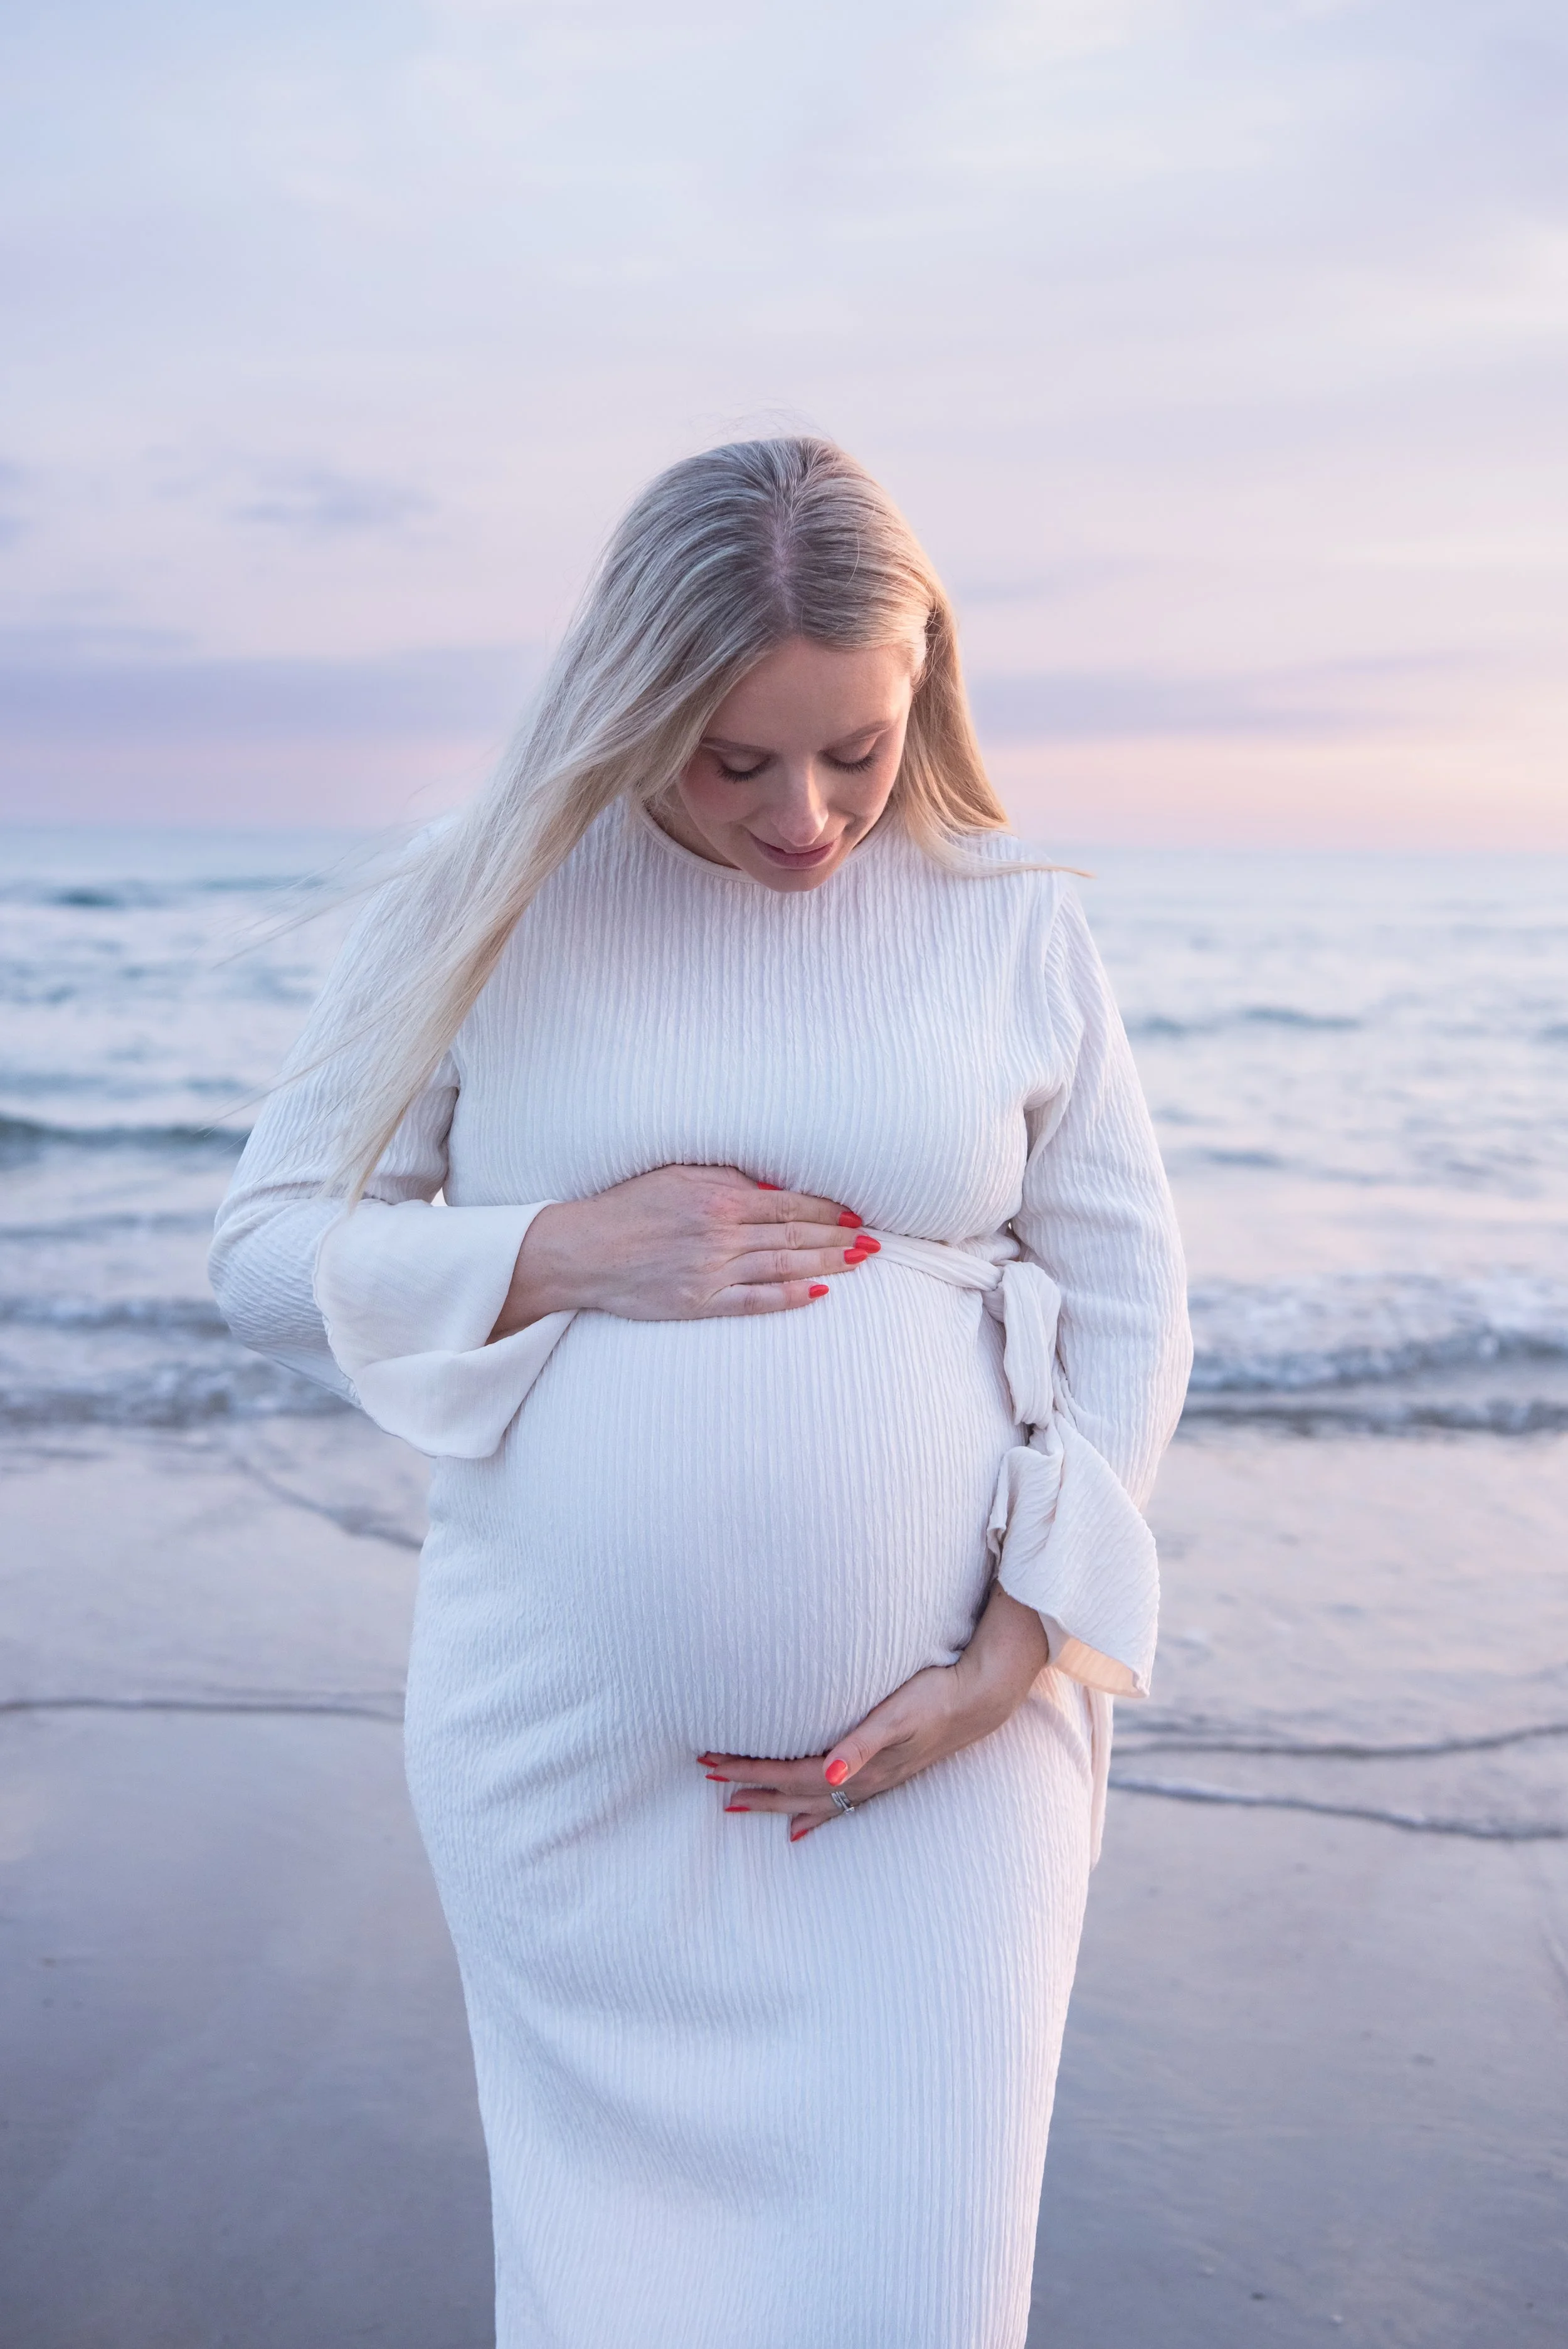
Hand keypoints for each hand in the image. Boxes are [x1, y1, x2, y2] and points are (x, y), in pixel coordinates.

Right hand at [489, 1164, 876, 1336]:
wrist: (582, 1251)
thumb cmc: (626, 1206)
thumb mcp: (676, 1174)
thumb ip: (727, 1177)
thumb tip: (774, 1185)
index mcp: (719, 1199)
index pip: (789, 1203)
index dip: (828, 1208)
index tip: (855, 1212)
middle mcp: (722, 1235)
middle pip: (795, 1235)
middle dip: (840, 1237)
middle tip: (875, 1240)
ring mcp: (712, 1272)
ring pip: (784, 1266)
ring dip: (827, 1263)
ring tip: (860, 1262)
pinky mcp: (699, 1303)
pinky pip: (755, 1302)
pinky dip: (789, 1297)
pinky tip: (818, 1293)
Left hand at [699, 1585, 1051, 1841]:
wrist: (980, 1698)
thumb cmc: (935, 1697)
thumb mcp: (898, 1715)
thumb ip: (862, 1743)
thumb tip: (831, 1773)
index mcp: (858, 1766)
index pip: (789, 1773)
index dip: (749, 1770)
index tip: (710, 1764)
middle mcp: (862, 1780)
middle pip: (793, 1791)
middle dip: (751, 1788)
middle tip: (709, 1783)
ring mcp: (874, 1780)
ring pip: (811, 1799)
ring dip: (774, 1802)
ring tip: (739, 1807)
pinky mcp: (885, 1772)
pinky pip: (839, 1803)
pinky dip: (814, 1813)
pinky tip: (802, 1826)